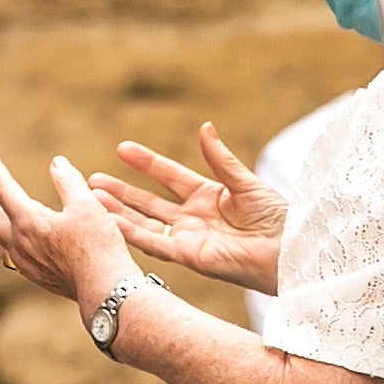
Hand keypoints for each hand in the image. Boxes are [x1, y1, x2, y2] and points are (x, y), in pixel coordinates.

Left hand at [0, 146, 135, 309]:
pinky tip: (0, 241)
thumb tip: (57, 163)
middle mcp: (20, 243)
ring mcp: (24, 262)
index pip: (4, 187)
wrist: (105, 290)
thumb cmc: (99, 247)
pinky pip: (5, 254)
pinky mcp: (34, 276)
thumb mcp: (88, 205)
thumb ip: (68, 181)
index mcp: (29, 221)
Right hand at [87, 126, 289, 289]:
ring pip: (146, 223)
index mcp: (208, 196)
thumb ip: (220, 159)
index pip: (169, 176)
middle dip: (121, 191)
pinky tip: (112, 221)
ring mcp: (190, 238)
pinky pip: (156, 244)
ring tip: (93, 198)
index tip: (122, 149)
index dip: (146, 163)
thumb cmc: (278, 218)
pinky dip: (133, 233)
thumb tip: (204, 127)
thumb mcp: (246, 183)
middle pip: (149, 202)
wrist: (290, 251)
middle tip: (92, 180)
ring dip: (119, 211)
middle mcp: (194, 218)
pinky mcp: (190, 257)